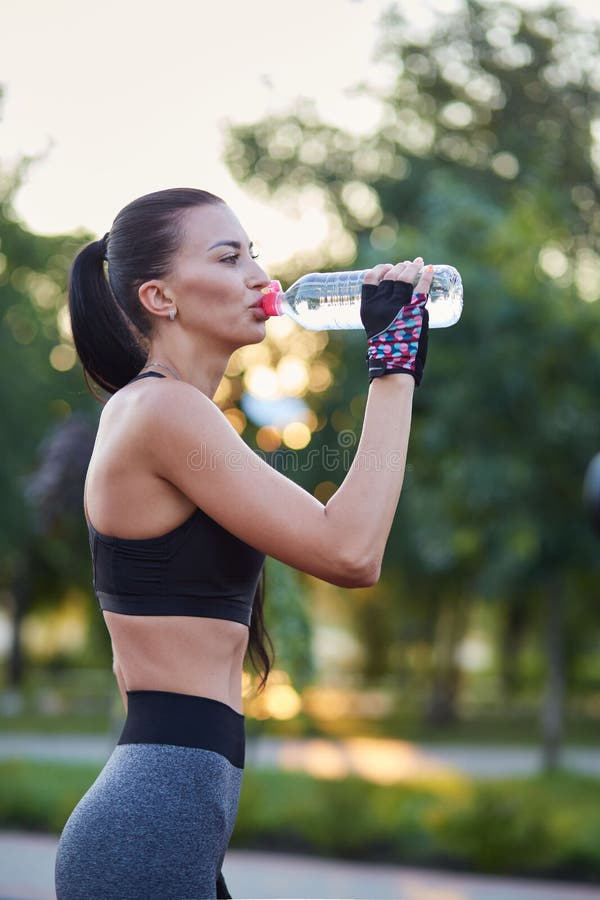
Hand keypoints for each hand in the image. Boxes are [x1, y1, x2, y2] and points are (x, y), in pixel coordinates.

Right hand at [360, 258, 432, 385]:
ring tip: (418, 263)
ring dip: (412, 268)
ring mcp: (398, 307)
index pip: (370, 279)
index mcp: (368, 308)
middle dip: (399, 267)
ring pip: (404, 279)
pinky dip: (427, 276)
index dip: (379, 269)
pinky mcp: (414, 311)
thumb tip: (399, 297)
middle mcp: (381, 305)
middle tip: (406, 265)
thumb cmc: (385, 349)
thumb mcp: (376, 327)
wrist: (394, 364)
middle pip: (390, 276)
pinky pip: (421, 288)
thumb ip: (384, 313)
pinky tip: (431, 269)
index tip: (387, 267)